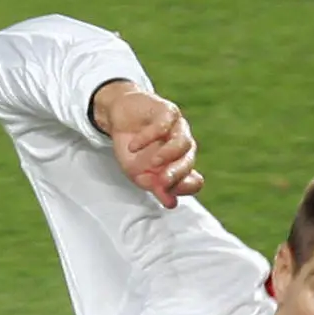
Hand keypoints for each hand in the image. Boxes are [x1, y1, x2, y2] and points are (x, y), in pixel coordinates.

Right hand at [91, 81, 203, 209]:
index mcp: (179, 164)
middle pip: (189, 160)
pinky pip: (164, 124)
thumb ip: (154, 186)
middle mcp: (183, 147)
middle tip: (164, 182)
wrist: (120, 116)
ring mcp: (177, 128)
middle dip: (178, 173)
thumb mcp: (137, 172)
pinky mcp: (167, 111)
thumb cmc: (132, 147)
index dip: (183, 188)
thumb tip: (171, 203)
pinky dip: (148, 137)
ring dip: (169, 154)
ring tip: (153, 162)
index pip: (193, 180)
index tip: (166, 194)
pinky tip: (134, 146)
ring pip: (183, 142)